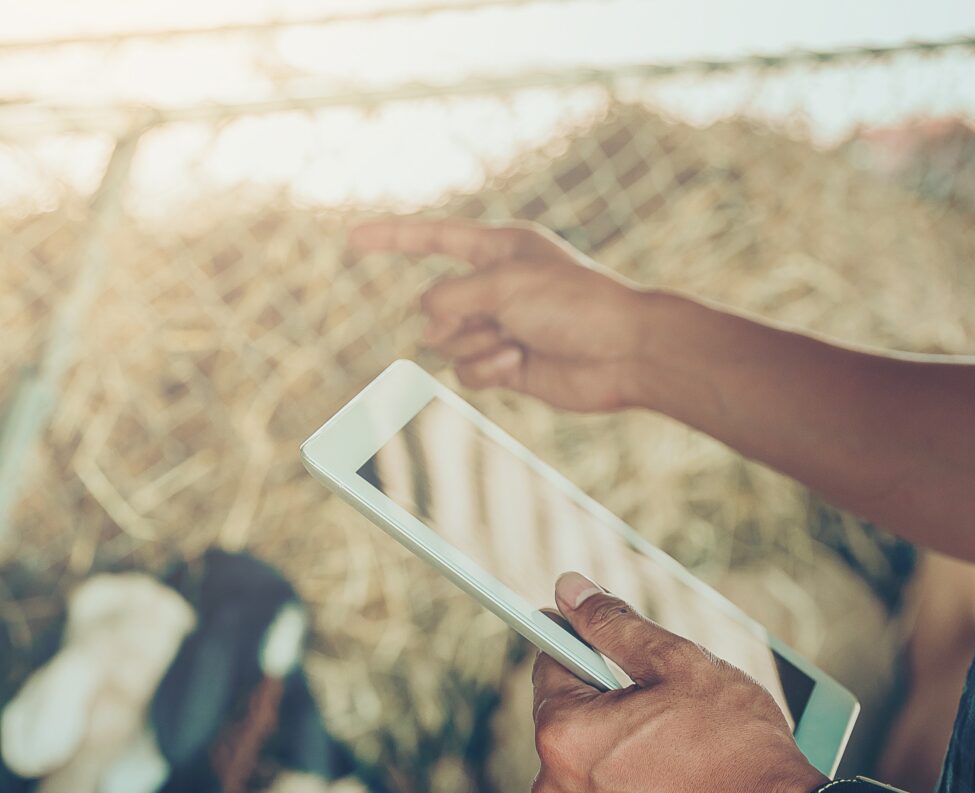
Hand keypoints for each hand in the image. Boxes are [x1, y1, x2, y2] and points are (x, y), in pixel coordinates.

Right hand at [348, 218, 660, 413]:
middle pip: (435, 305)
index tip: (351, 240)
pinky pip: (467, 371)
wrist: (623, 353)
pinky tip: (519, 364)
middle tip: (497, 321)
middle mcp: (496, 285)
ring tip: (516, 342)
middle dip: (455, 318)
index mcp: (499, 248)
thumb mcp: (503, 285)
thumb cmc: (575, 304)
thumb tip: (427, 323)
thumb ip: (451, 297)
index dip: (390, 238)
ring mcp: (500, 326)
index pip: (432, 238)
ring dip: (476, 346)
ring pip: (447, 343)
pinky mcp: (507, 364)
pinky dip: (488, 370)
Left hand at [528, 574, 823, 792]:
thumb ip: (615, 624)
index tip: (604, 628)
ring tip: (680, 733)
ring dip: (623, 732)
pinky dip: (634, 769)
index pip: (551, 662)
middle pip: (569, 710)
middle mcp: (556, 786)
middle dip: (609, 691)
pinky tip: (679, 766)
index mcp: (563, 736)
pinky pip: (609, 786)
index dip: (582, 637)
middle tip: (666, 691)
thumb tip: (570, 590)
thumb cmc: (736, 749)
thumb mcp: (678, 664)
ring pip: (591, 750)